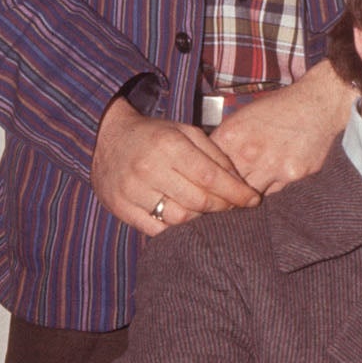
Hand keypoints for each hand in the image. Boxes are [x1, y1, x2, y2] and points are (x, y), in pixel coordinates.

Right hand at [91, 96, 258, 232]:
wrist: (108, 138)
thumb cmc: (155, 135)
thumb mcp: (186, 132)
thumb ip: (215, 154)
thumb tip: (239, 182)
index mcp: (169, 146)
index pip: (210, 177)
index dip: (235, 192)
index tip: (253, 200)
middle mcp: (149, 169)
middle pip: (197, 201)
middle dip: (223, 207)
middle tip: (235, 207)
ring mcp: (132, 191)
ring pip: (178, 219)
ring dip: (201, 220)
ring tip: (210, 212)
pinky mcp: (121, 208)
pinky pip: (155, 229)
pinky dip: (176, 229)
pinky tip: (187, 221)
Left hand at [215, 65, 354, 194]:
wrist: (317, 104)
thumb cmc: (279, 107)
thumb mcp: (243, 116)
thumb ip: (227, 141)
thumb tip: (211, 161)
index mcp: (231, 136)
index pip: (209, 168)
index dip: (209, 176)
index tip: (212, 182)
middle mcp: (249, 153)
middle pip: (227, 185)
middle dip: (227, 188)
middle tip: (228, 190)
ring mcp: (272, 165)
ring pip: (249, 193)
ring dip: (248, 191)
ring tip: (251, 183)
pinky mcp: (292, 174)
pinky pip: (273, 191)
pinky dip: (270, 185)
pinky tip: (275, 171)